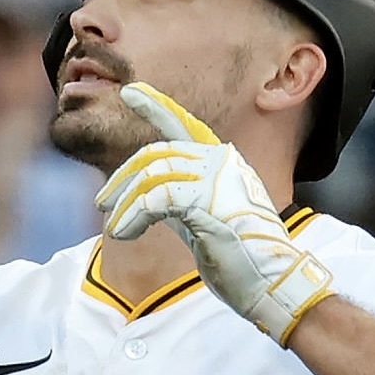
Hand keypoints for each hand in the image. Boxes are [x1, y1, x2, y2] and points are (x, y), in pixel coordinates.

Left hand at [95, 83, 334, 346]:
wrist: (272, 283)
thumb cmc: (241, 259)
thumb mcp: (202, 220)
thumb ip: (178, 200)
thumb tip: (143, 194)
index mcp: (223, 163)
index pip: (184, 125)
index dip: (156, 106)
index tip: (130, 91)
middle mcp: (222, 162)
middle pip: (156, 154)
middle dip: (123, 178)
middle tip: (102, 203)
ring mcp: (217, 178)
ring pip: (152, 174)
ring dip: (126, 202)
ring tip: (117, 227)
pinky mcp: (208, 200)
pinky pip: (155, 198)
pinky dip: (134, 215)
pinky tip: (125, 233)